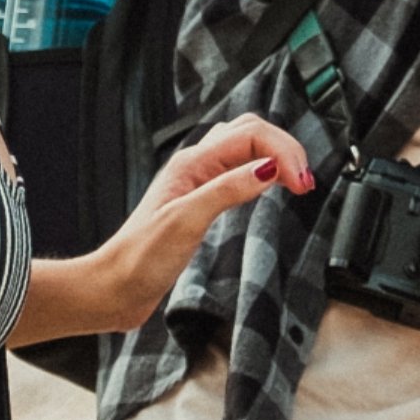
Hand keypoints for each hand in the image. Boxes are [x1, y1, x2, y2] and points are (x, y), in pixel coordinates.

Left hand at [81, 115, 316, 330]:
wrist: (115, 288)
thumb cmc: (140, 258)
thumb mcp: (186, 221)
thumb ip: (227, 190)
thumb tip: (268, 168)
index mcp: (192, 162)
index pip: (252, 135)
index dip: (283, 153)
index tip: (302, 183)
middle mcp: (196, 165)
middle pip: (251, 131)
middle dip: (285, 148)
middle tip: (304, 181)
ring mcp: (199, 181)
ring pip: (246, 146)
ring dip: (275, 154)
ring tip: (296, 179)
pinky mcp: (202, 200)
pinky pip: (239, 169)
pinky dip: (262, 170)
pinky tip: (270, 185)